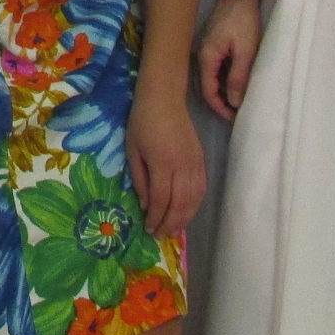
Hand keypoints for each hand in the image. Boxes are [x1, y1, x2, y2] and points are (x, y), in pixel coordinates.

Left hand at [125, 81, 204, 236]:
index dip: (156, 218)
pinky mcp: (201, 160)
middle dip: (170, 223)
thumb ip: (140, 179)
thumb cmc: (142, 122)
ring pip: (194, 199)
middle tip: (161, 236)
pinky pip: (201, 189)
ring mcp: (195, 164)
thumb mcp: (132, 150)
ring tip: (174, 230)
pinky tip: (187, 212)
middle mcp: (182, 166)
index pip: (162, 199)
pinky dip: (195, 204)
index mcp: (162, 163)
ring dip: (184, 218)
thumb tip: (147, 206)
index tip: (149, 229)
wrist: (164, 99)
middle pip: (180, 204)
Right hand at [197, 0, 262, 120]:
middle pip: (204, 86)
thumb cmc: (243, 21)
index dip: (219, 108)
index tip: (234, 117)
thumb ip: (238, 78)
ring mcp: (202, 48)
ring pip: (206, 78)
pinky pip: (210, 68)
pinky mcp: (208, 44)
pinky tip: (231, 82)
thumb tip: (234, 102)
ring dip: (219, 92)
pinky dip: (219, 80)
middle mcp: (199, 54)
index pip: (207, 91)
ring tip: (235, 101)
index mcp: (206, 57)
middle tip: (235, 113)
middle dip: (218, 102)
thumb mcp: (245, 51)